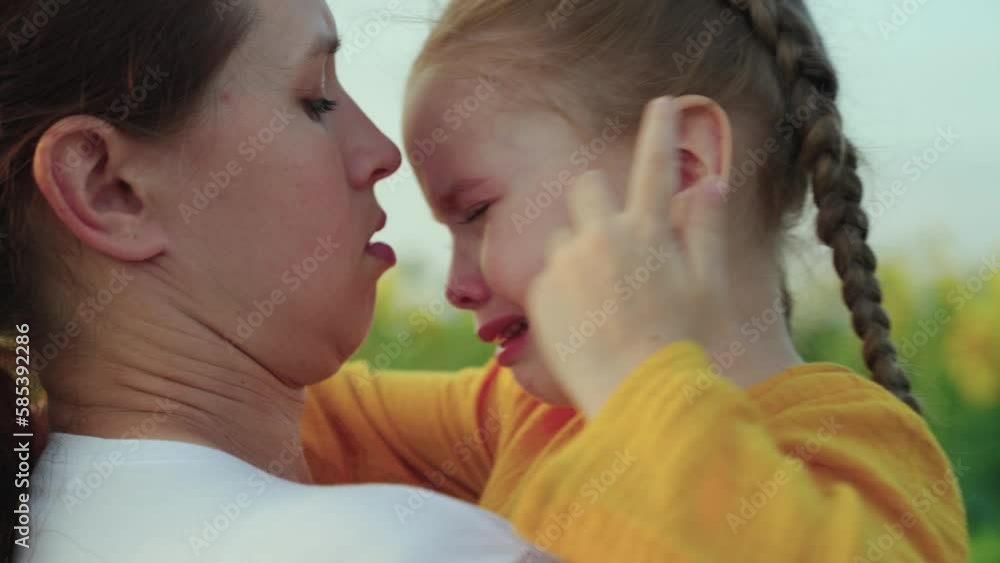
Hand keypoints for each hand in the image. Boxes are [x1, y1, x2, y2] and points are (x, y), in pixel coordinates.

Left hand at [525, 97, 730, 416]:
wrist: (638, 397)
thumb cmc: (684, 344)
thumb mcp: (708, 286)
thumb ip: (704, 229)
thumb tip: (710, 182)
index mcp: (649, 231)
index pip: (655, 164)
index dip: (661, 128)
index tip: (663, 102)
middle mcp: (602, 237)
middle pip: (586, 186)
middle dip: (597, 199)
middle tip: (613, 236)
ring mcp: (566, 264)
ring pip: (564, 237)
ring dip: (579, 252)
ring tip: (603, 302)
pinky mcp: (540, 293)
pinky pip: (548, 275)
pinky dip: (563, 289)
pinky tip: (586, 323)